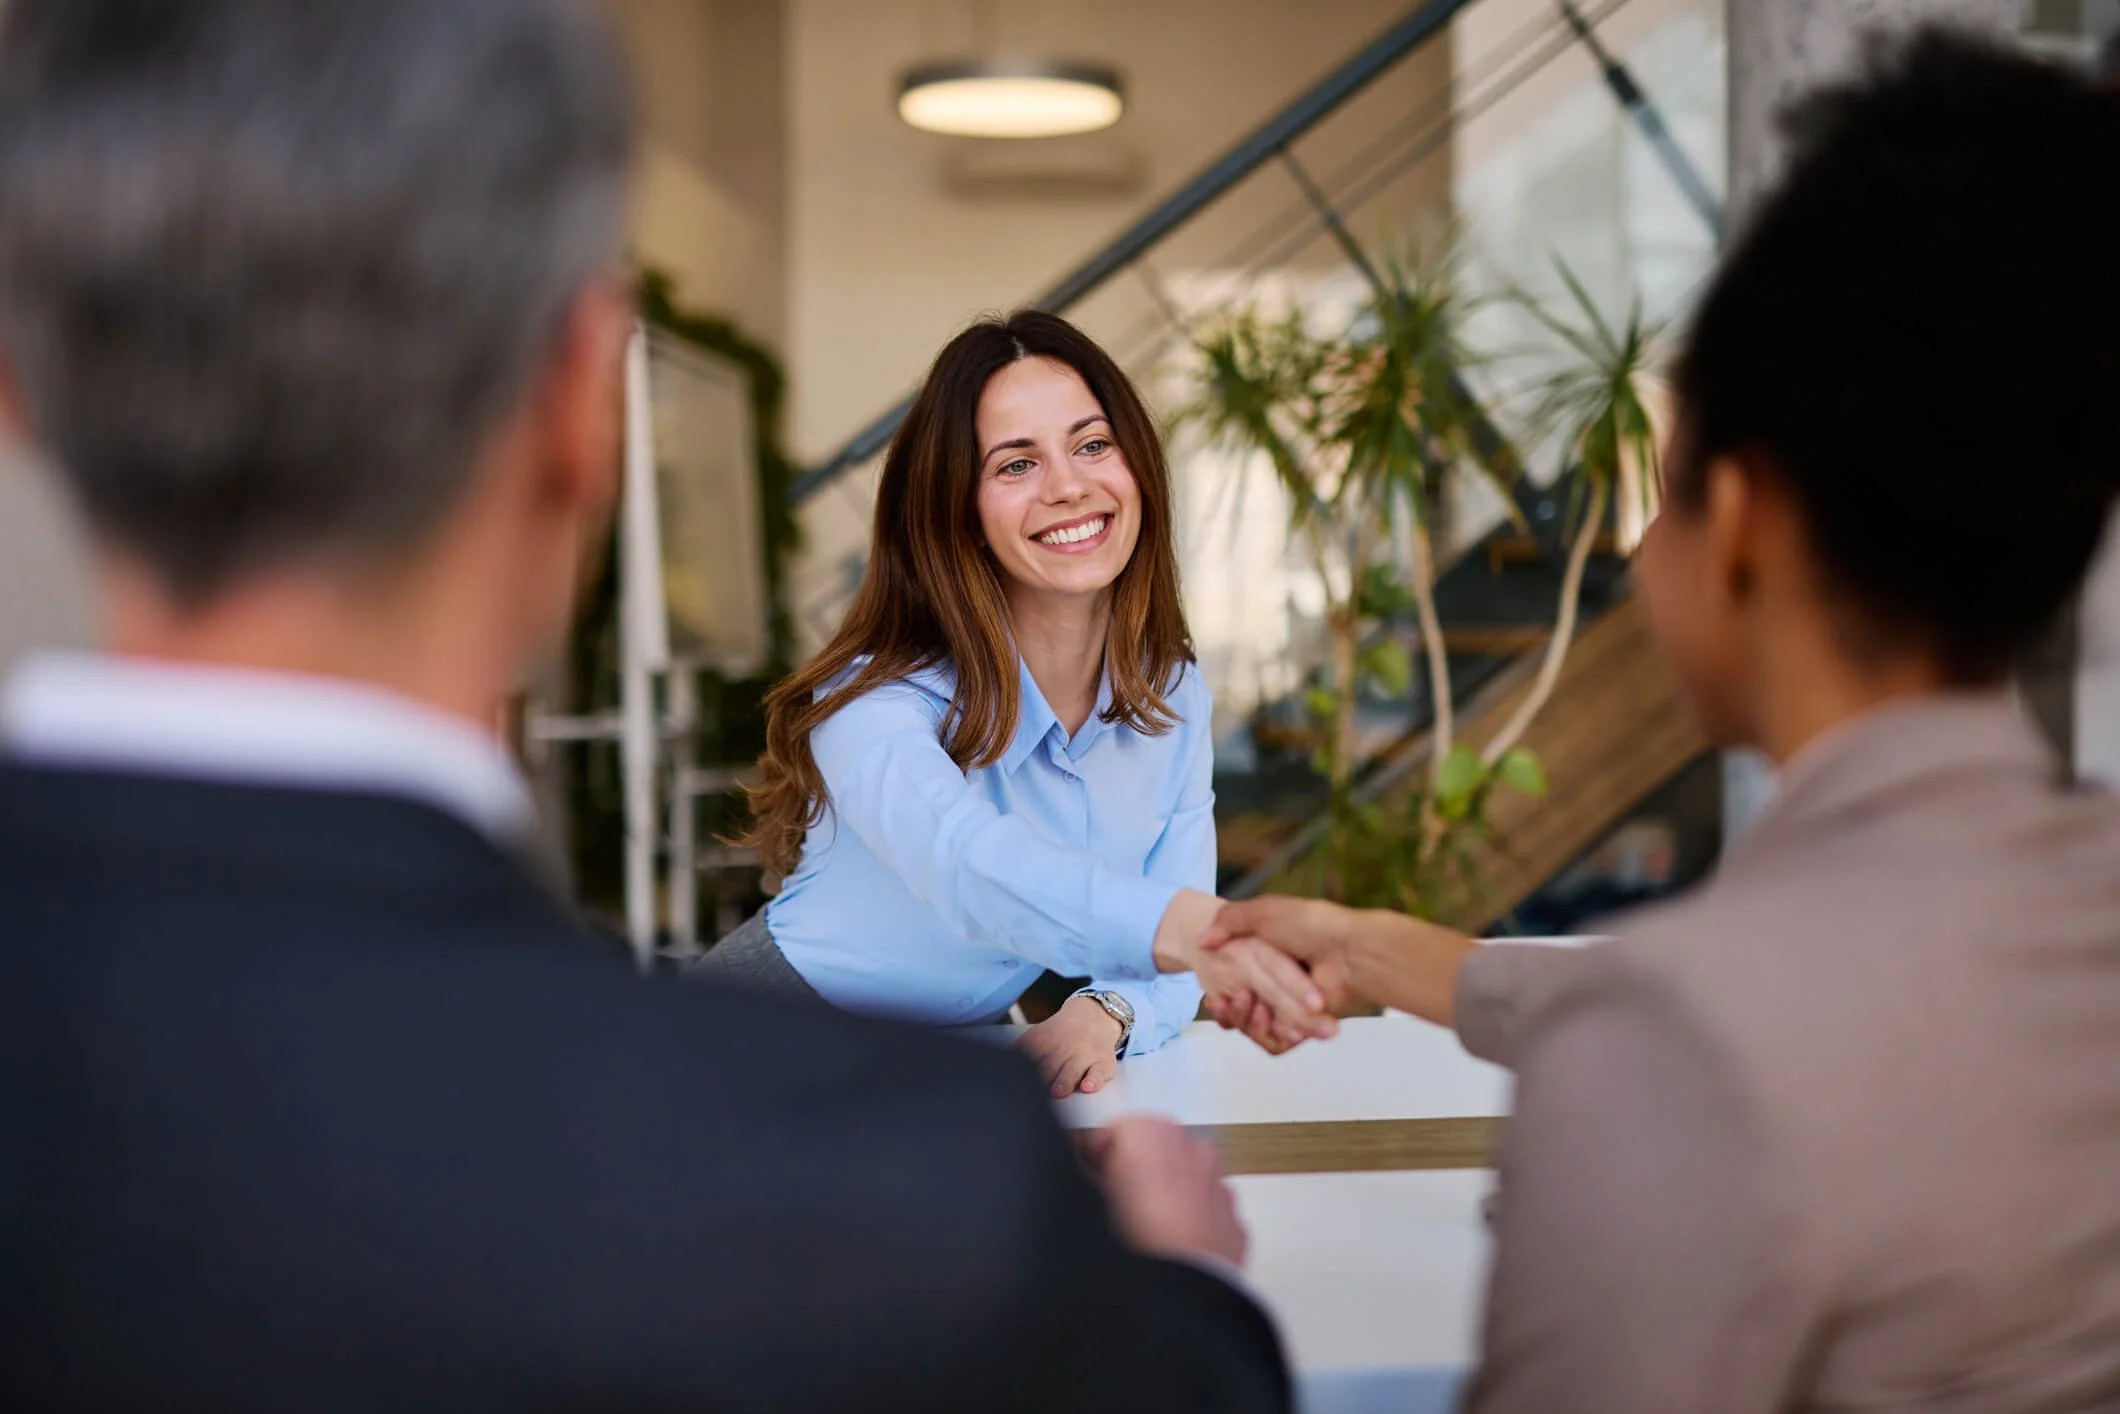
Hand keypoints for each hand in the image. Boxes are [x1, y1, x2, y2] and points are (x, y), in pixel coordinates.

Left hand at [1017, 993, 1124, 1096]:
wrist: (1093, 1015)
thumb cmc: (1059, 1034)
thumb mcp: (1036, 1036)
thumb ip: (1018, 1051)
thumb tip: (993, 1069)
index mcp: (1042, 1043)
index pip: (1028, 1058)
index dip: (1020, 1074)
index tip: (1011, 1089)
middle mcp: (1063, 1048)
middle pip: (1049, 1066)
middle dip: (1041, 1080)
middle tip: (1034, 1095)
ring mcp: (1083, 1055)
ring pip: (1072, 1070)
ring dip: (1064, 1081)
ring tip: (1057, 1092)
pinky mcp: (1102, 1062)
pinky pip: (1099, 1072)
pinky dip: (1094, 1079)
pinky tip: (1088, 1086)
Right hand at [1080, 1115, 1245, 1268]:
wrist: (1183, 1293)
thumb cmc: (1136, 1242)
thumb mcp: (1091, 1199)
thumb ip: (1089, 1176)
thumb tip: (1090, 1176)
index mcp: (1153, 1133)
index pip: (1118, 1129)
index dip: (1099, 1153)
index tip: (1091, 1174)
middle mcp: (1193, 1149)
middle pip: (1158, 1148)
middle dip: (1139, 1168)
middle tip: (1115, 1200)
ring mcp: (1220, 1185)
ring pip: (1188, 1178)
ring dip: (1170, 1192)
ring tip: (1146, 1229)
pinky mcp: (1234, 1221)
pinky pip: (1208, 1211)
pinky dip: (1194, 1221)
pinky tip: (1173, 1248)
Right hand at [1190, 934, 1338, 1048]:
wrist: (1350, 951)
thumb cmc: (1311, 926)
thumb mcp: (1264, 912)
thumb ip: (1230, 921)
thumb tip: (1203, 940)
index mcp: (1268, 956)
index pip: (1235, 979)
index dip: (1223, 989)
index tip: (1213, 991)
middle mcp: (1279, 982)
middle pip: (1244, 1007)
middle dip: (1232, 1007)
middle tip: (1224, 998)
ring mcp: (1292, 1004)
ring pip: (1257, 1026)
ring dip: (1246, 1020)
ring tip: (1246, 1004)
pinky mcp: (1304, 1023)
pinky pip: (1278, 1039)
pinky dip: (1267, 1034)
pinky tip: (1262, 1020)